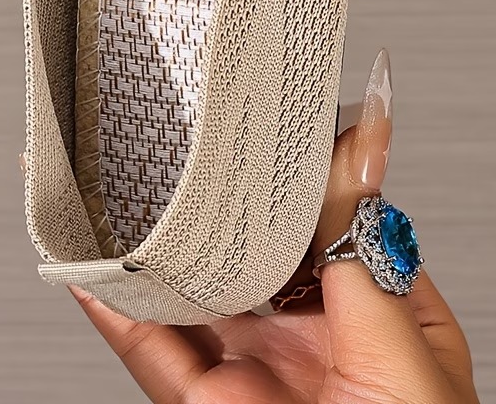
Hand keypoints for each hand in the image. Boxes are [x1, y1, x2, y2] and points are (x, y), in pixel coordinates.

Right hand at [71, 50, 478, 402]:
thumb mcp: (404, 354)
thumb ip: (366, 253)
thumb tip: (364, 150)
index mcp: (380, 321)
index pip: (331, 222)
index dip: (294, 171)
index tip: (260, 119)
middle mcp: (313, 343)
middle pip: (249, 251)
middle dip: (210, 202)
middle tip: (174, 143)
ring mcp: (255, 376)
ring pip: (190, 293)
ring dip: (151, 244)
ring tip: (115, 189)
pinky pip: (150, 349)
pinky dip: (113, 307)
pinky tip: (91, 263)